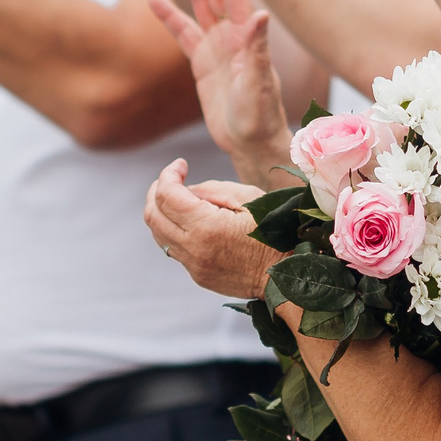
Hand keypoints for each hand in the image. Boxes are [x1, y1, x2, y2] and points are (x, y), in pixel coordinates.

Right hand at [144, 0, 290, 186]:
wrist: (250, 142)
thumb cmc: (260, 115)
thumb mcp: (257, 82)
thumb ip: (257, 48)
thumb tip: (260, 14)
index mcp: (247, 34)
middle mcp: (233, 34)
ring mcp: (217, 46)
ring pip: (199, 4)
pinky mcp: (201, 62)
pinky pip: (182, 32)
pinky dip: (168, 15)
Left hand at [145, 158, 279, 299]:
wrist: (288, 275)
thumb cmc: (275, 230)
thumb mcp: (248, 198)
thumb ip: (211, 189)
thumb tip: (185, 189)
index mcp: (206, 226)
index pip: (166, 195)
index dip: (169, 173)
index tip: (181, 164)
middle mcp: (194, 248)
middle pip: (153, 215)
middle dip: (156, 191)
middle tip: (172, 179)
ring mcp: (194, 266)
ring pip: (159, 235)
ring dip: (162, 212)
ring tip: (180, 198)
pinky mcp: (198, 276)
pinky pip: (174, 249)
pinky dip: (174, 230)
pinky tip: (192, 222)